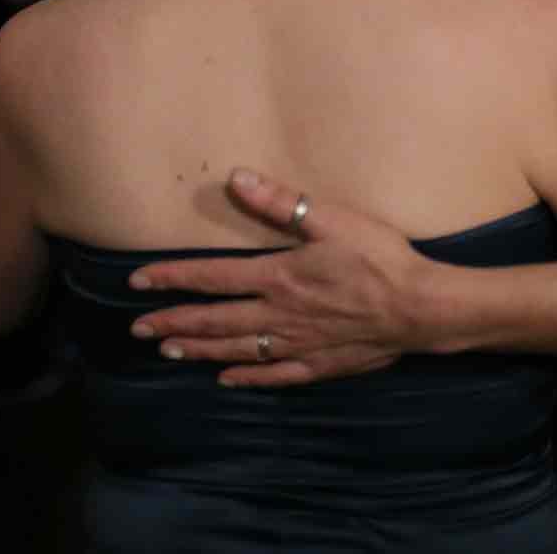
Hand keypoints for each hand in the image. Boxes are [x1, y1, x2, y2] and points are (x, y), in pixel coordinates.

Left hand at [127, 168, 438, 388]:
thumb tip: (235, 179)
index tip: (137, 284)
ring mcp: (297, 345)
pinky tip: (228, 378)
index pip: (211, 278)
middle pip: (214, 320)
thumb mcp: (331, 219)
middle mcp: (278, 315)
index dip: (171, 279)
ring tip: (169, 351)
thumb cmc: (378, 257)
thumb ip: (280, 202)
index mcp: (277, 277)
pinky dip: (247, 375)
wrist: (419, 308)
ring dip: (200, 349)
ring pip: (237, 349)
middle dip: (173, 323)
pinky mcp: (319, 365)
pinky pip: (274, 375)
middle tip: (138, 330)